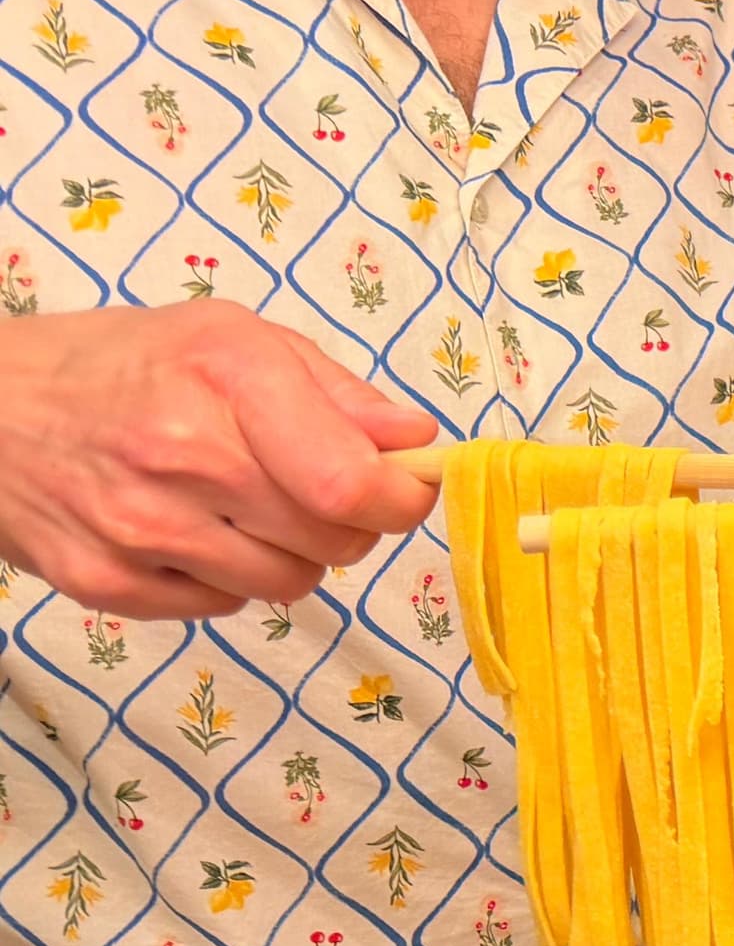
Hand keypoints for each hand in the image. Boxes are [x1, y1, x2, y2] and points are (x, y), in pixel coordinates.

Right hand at [0, 305, 435, 614]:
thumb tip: (415, 442)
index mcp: (227, 379)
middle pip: (334, 541)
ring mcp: (139, 528)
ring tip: (245, 507)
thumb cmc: (120, 364)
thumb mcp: (232, 338)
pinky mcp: (105, 583)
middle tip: (313, 489)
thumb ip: (338, 392)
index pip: (353, 485)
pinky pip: (224, 606)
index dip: (401, 498)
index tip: (404, 488)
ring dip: (291, 553)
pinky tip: (193, 531)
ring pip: (288, 583)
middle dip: (348, 522)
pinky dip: (229, 579)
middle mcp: (183, 458)